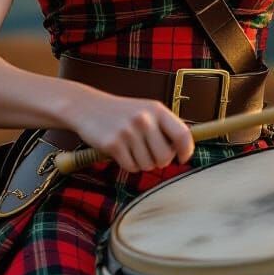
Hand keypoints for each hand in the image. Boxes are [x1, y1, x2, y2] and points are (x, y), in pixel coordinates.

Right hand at [66, 90, 195, 172]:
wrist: (86, 107)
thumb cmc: (121, 112)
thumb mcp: (146, 110)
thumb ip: (164, 126)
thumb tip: (185, 149)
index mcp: (156, 109)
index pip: (182, 134)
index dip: (186, 150)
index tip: (182, 158)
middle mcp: (144, 119)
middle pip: (165, 157)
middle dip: (159, 161)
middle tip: (149, 154)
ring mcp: (128, 132)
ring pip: (148, 165)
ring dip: (142, 163)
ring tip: (131, 149)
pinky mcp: (113, 144)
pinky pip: (131, 167)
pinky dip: (128, 164)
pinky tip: (120, 151)